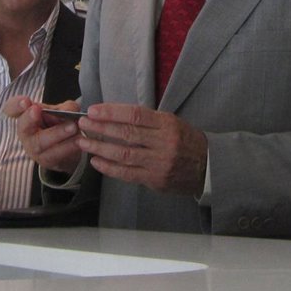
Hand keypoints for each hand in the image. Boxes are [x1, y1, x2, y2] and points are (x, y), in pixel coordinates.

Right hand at [2, 95, 83, 174]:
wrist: (67, 149)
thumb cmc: (59, 125)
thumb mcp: (63, 111)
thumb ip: (65, 108)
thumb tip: (69, 111)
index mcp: (26, 116)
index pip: (12, 109)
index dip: (15, 105)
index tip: (25, 101)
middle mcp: (26, 133)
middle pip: (23, 127)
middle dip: (30, 119)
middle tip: (38, 110)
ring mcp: (34, 149)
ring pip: (41, 143)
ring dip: (57, 133)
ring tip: (73, 127)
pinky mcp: (47, 161)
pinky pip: (56, 154)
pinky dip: (69, 147)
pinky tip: (79, 140)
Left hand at [77, 103, 207, 196]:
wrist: (207, 167)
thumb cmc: (185, 141)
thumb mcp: (172, 123)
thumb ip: (147, 121)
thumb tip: (114, 116)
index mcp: (167, 124)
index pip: (136, 114)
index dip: (112, 112)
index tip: (93, 111)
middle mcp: (163, 142)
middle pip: (127, 133)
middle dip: (101, 128)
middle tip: (83, 125)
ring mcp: (159, 163)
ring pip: (124, 154)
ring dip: (100, 148)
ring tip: (83, 143)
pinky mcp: (155, 180)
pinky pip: (128, 173)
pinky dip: (110, 168)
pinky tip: (96, 162)